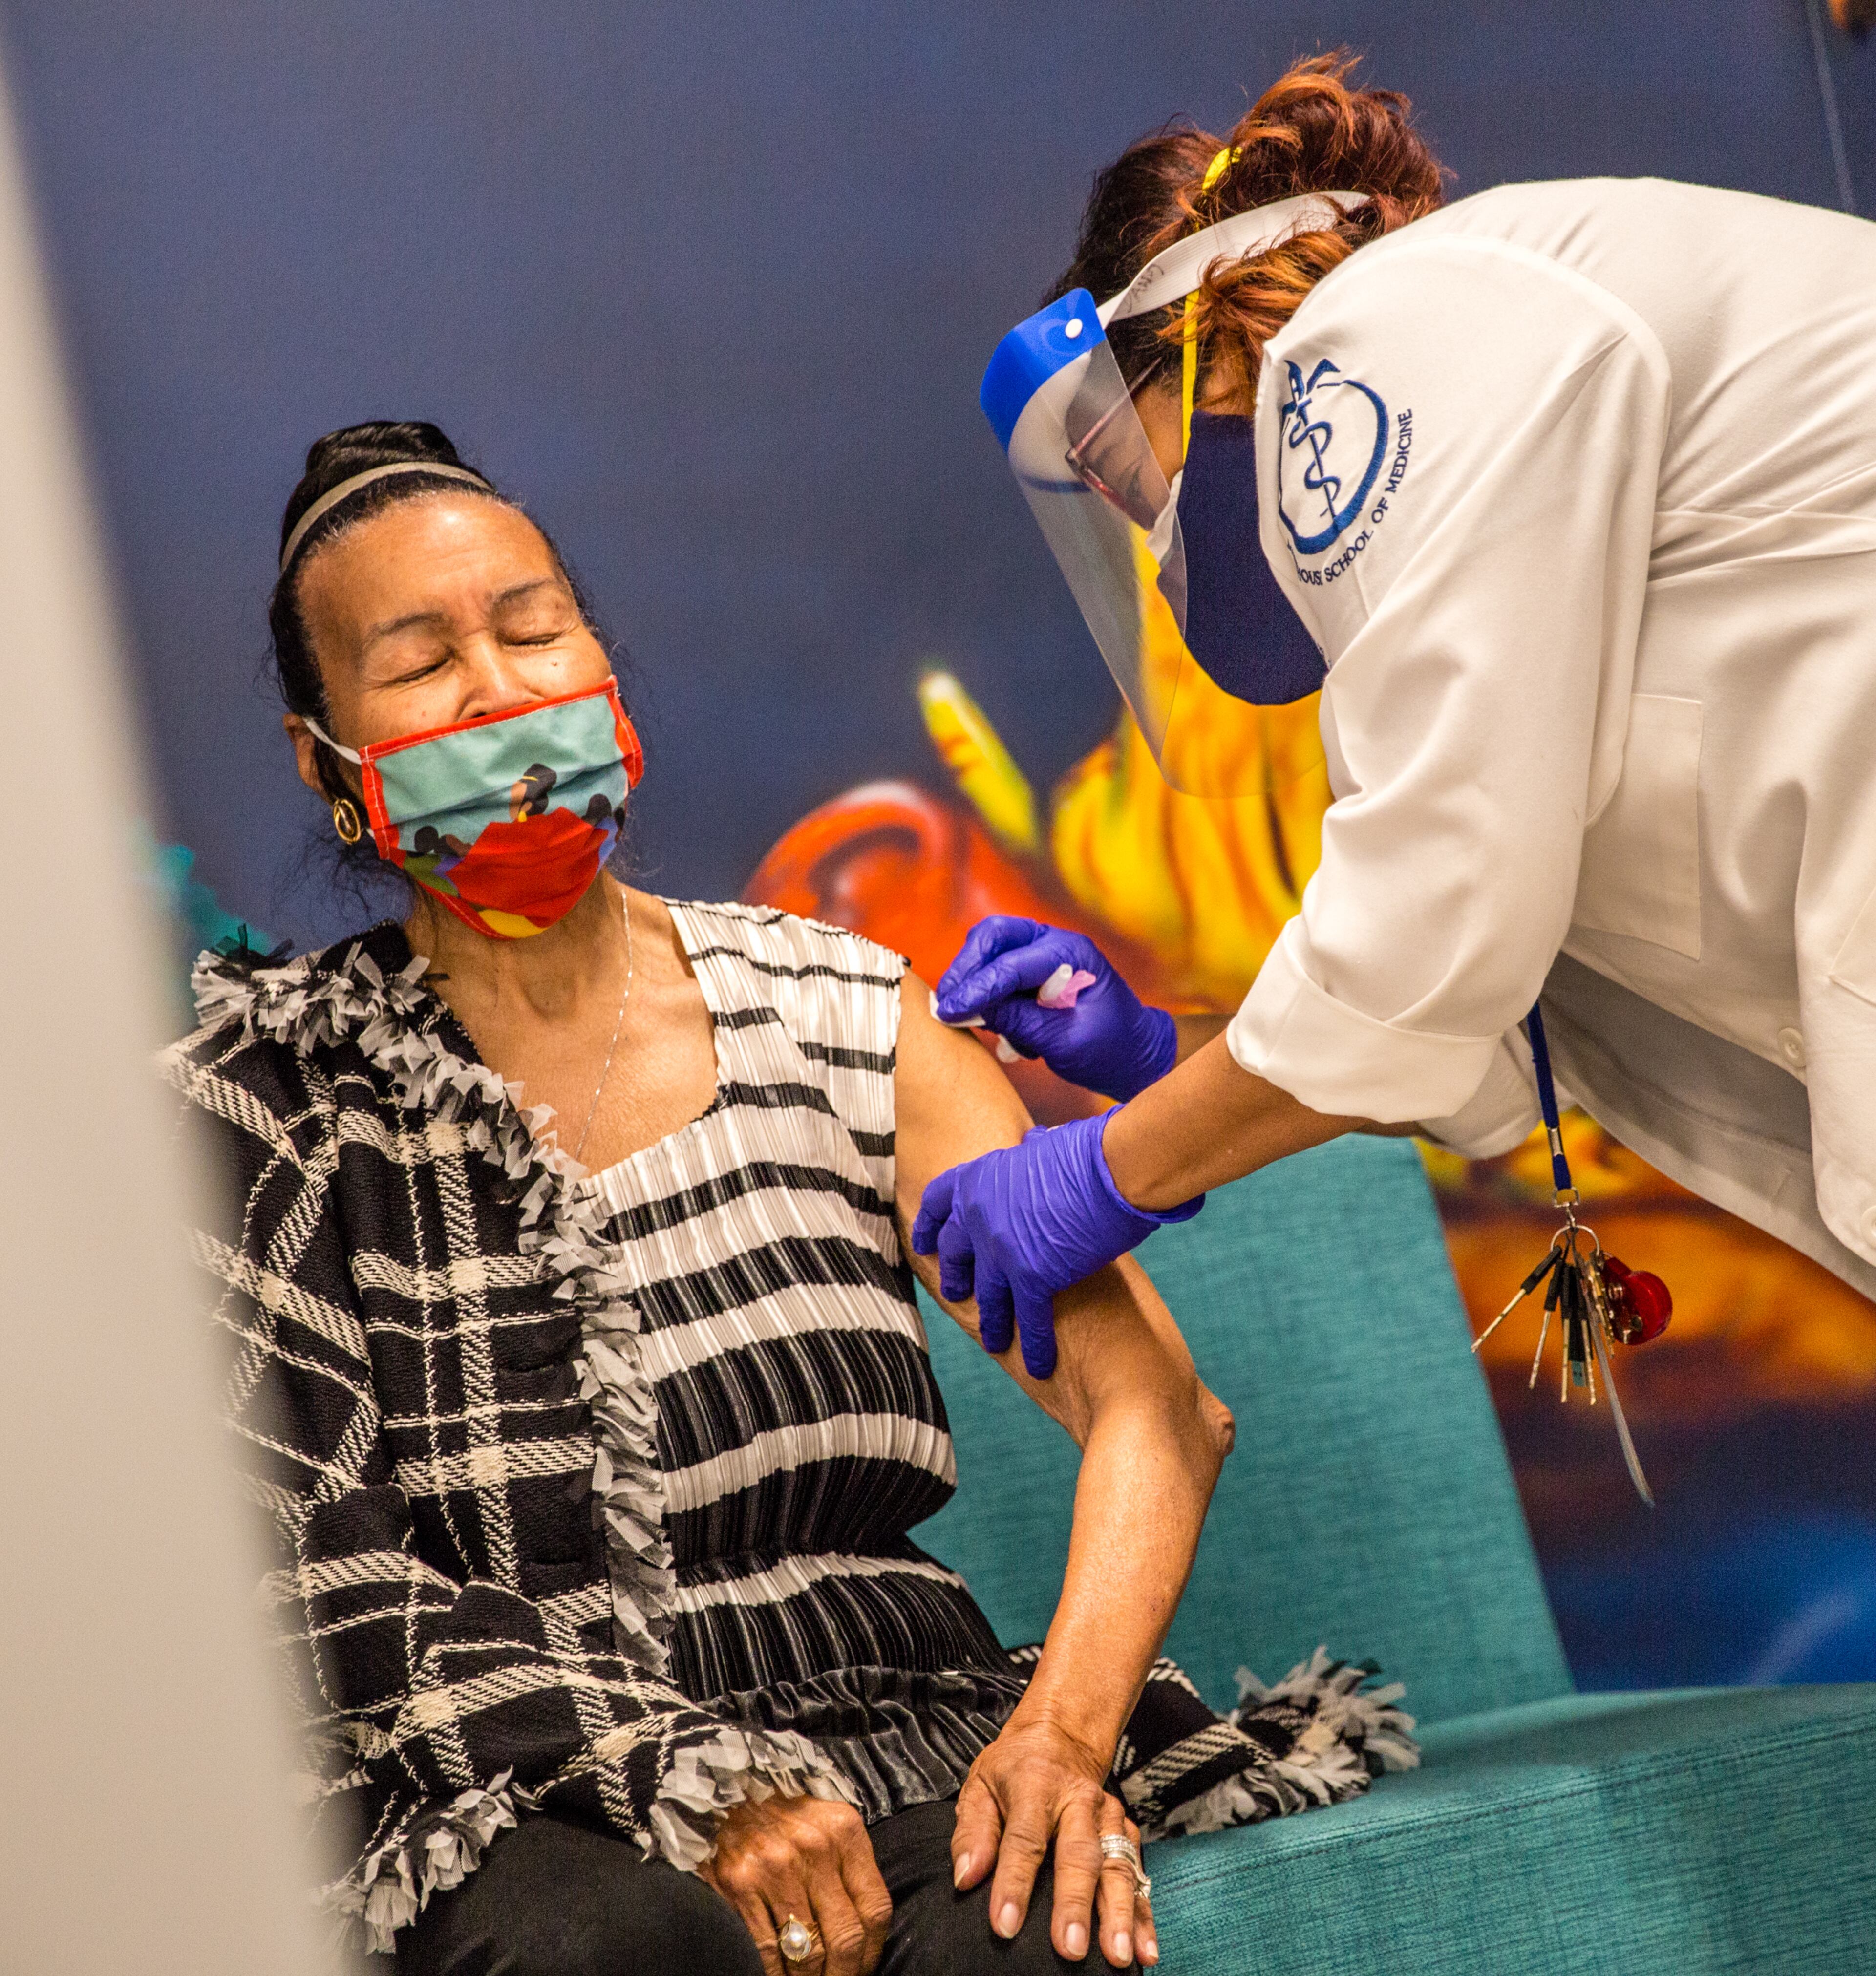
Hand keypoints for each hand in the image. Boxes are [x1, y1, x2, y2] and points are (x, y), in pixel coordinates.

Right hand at [700, 1795, 892, 1975]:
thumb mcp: (827, 1827)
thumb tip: (865, 1936)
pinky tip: (780, 1974)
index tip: (863, 1968)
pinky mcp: (740, 1884)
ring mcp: (775, 1866)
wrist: (725, 1794)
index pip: (875, 1909)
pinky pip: (768, 1953)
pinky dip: (776, 1974)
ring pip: (807, 1953)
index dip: (872, 1952)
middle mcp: (814, 1847)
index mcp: (843, 1830)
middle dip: (844, 1974)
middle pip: (845, 1937)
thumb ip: (849, 1870)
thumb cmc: (784, 1818)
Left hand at [911, 1115, 1201, 1377]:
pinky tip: (1038, 1364)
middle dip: (955, 1277)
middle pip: (956, 1254)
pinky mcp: (1031, 1277)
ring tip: (993, 1341)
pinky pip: (1028, 1318)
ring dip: (992, 1322)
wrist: (1111, 1168)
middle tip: (956, 1294)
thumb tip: (1033, 1139)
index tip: (926, 1243)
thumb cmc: (1089, 1150)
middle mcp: (978, 1216)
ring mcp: (1001, 1250)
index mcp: (978, 1178)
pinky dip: (1034, 1344)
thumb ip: (1030, 1152)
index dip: (931, 1225)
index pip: (939, 1202)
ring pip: (988, 1296)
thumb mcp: (1045, 1145)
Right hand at [934, 918, 1176, 1102]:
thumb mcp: (1065, 1043)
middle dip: (965, 967)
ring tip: (971, 1018)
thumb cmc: (1110, 1050)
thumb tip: (971, 1009)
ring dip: (973, 979)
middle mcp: (1055, 943)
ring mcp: (1043, 952)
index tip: (949, 1012)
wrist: (1135, 1054)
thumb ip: (1020, 1023)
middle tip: (946, 1004)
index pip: (1011, 964)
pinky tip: (998, 1026)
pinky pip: (995, 968)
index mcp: (1072, 955)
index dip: (976, 988)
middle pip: (994, 935)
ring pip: (989, 947)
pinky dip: (986, 993)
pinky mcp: (1032, 969)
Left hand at [952, 1711, 1156, 1967]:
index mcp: (1035, 1786)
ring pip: (1116, 1866)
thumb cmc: (1016, 1767)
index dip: (1014, 1883)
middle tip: (1071, 1949)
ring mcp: (1106, 1817)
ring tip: (1117, 1955)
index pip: (1024, 1839)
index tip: (1005, 1924)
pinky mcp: (1126, 1832)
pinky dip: (1144, 1914)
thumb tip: (966, 1877)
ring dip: (1119, 1914)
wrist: (1063, 1734)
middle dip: (1076, 1904)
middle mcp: (1077, 1802)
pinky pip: (1138, 1874)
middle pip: (1078, 1855)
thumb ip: (972, 1832)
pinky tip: (1145, 1949)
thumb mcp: (981, 1785)